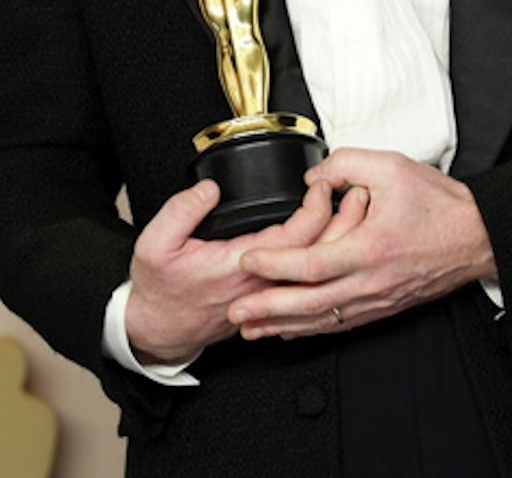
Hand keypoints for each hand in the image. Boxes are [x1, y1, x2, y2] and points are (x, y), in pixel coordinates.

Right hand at [125, 176, 335, 363]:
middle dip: (343, 222)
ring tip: (355, 211)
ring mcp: (269, 293)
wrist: (160, 328)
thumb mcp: (155, 245)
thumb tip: (210, 188)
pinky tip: (339, 240)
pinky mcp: (270, 296)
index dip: (313, 209)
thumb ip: (182, 211)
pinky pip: (308, 277)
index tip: (320, 184)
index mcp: (239, 267)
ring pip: (318, 268)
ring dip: (341, 239)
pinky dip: (328, 258)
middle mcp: (262, 284)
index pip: (292, 239)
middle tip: (356, 193)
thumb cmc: (160, 289)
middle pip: (318, 255)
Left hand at [229, 148, 495, 339]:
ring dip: (285, 327)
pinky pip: (343, 322)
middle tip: (236, 312)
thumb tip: (312, 178)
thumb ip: (345, 165)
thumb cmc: (440, 204)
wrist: (478, 235)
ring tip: (252, 329)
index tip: (249, 259)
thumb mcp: (391, 167)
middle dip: (269, 310)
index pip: (314, 264)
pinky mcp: (384, 306)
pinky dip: (312, 329)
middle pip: (312, 304)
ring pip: (325, 320)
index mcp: (372, 248)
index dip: (277, 264)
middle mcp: (373, 281)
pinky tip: (291, 329)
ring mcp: (379, 299)